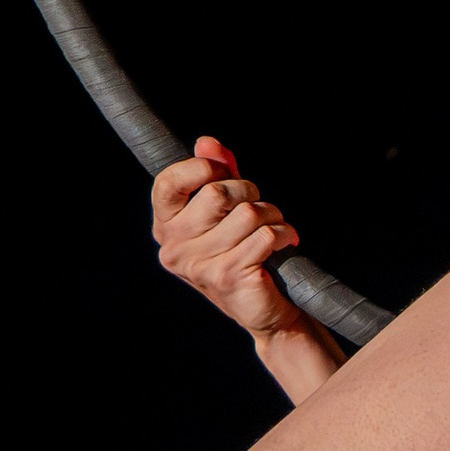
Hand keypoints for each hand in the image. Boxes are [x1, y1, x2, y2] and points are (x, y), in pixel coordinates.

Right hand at [152, 137, 304, 338]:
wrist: (263, 308)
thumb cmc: (242, 253)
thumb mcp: (225, 211)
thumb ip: (215, 174)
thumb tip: (207, 142)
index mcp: (166, 227)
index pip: (168, 183)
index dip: (203, 168)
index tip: (225, 173)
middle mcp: (174, 248)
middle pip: (217, 193)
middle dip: (249, 192)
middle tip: (260, 207)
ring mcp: (200, 265)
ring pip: (247, 214)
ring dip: (272, 214)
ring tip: (274, 227)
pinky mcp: (228, 277)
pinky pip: (265, 236)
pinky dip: (283, 233)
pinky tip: (283, 242)